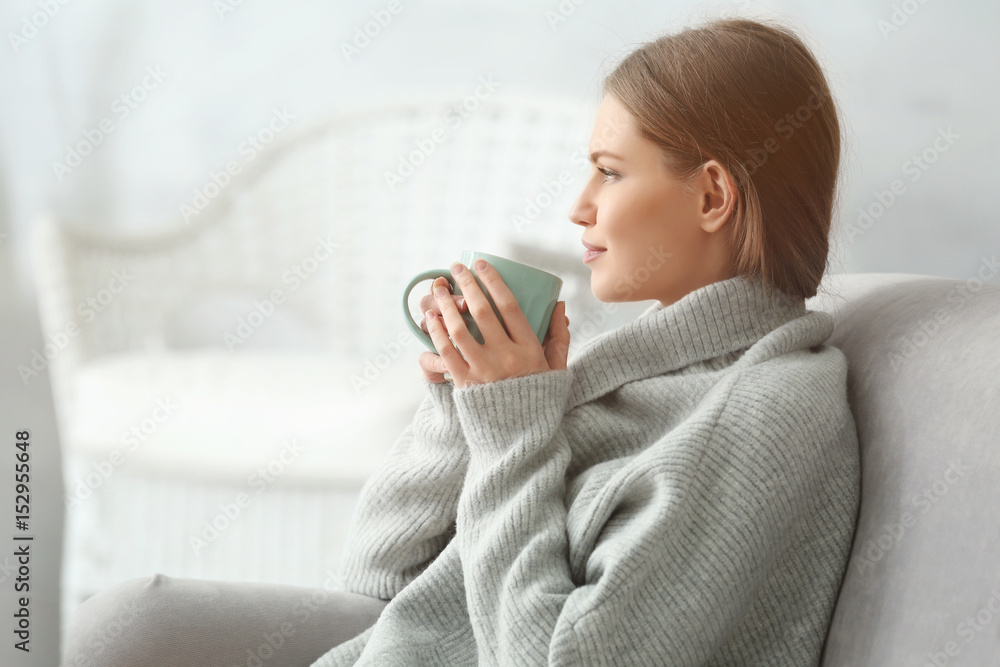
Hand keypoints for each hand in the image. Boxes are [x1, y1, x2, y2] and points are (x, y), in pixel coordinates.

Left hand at [422, 259, 569, 388]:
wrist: (521, 437)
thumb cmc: (539, 398)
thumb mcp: (557, 367)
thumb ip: (559, 336)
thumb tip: (559, 305)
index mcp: (529, 349)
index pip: (509, 305)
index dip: (493, 281)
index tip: (481, 264)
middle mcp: (506, 357)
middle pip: (482, 311)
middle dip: (467, 284)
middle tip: (457, 268)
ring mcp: (483, 371)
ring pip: (459, 330)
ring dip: (445, 306)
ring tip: (437, 290)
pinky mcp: (465, 384)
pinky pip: (446, 353)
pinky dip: (437, 333)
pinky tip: (432, 319)